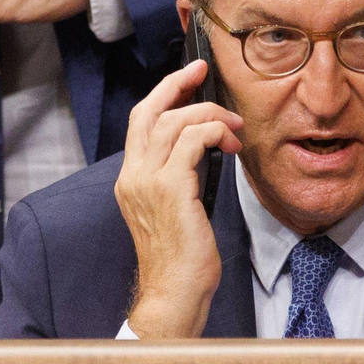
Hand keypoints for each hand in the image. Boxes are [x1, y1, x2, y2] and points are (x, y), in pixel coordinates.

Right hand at [114, 61, 243, 339]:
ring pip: (175, 122)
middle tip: (202, 71)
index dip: (163, 93)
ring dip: (209, 115)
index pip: (140, 122)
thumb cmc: (181, 259)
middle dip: (177, 84)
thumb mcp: (172, 209)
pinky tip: (232, 144)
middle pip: (150, 111)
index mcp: (130, 179)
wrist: (175, 292)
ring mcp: (148, 181)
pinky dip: (215, 133)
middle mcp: (132, 176)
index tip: (188, 76)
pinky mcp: (171, 189)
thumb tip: (203, 144)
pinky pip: (194, 141)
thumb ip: (177, 176)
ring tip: (234, 128)